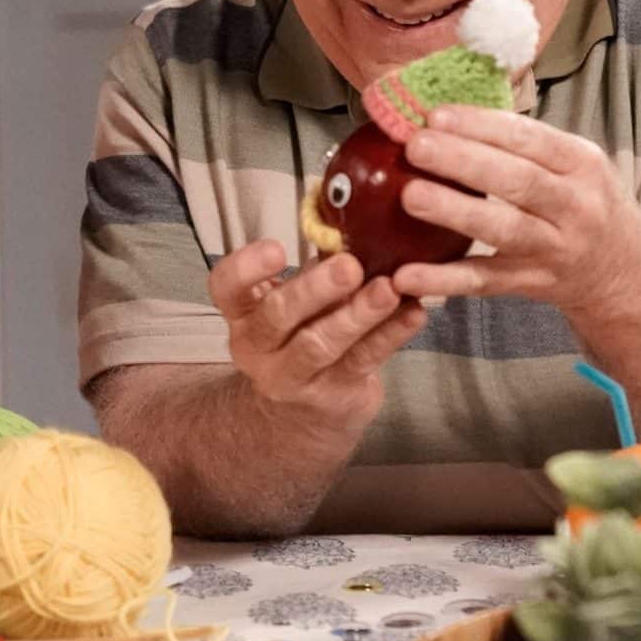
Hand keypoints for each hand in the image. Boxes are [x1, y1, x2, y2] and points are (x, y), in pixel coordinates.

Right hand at [210, 239, 425, 438]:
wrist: (301, 415)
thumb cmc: (300, 336)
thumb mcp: (295, 304)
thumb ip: (317, 272)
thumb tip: (359, 226)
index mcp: (243, 313)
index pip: (227, 287)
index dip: (247, 267)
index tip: (279, 249)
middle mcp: (258, 347)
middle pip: (277, 316)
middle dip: (315, 289)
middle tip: (350, 266)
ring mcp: (292, 377)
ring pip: (320, 344)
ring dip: (357, 315)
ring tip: (388, 290)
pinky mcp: (332, 394)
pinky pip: (362, 361)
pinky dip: (390, 335)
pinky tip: (413, 314)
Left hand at [390, 106, 640, 315]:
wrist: (626, 273)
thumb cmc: (584, 204)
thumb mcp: (574, 165)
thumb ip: (523, 143)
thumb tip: (447, 113)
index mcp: (582, 163)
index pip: (530, 138)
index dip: (482, 126)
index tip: (435, 115)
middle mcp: (576, 205)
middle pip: (518, 181)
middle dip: (464, 161)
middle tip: (415, 146)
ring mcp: (556, 248)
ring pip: (504, 229)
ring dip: (456, 212)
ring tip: (410, 196)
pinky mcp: (533, 284)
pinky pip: (486, 281)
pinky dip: (445, 279)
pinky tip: (407, 275)